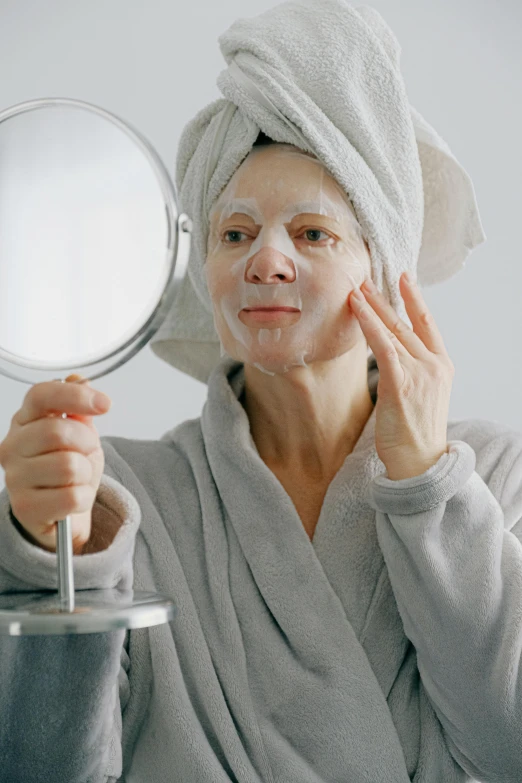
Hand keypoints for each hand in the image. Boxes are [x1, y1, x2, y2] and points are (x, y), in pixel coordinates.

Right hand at [0, 374, 111, 551]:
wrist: (61, 513)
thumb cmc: (68, 470)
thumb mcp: (79, 435)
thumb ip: (79, 410)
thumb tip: (79, 379)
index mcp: (24, 420)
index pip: (42, 395)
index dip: (76, 395)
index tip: (103, 404)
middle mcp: (12, 446)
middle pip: (59, 431)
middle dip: (87, 443)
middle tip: (86, 453)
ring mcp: (15, 477)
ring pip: (69, 466)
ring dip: (85, 474)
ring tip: (77, 478)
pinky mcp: (25, 508)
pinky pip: (71, 497)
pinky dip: (83, 498)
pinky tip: (72, 498)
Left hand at [348, 272, 454, 480]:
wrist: (420, 464)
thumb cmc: (415, 434)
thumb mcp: (421, 396)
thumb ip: (410, 373)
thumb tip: (388, 357)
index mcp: (441, 366)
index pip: (427, 324)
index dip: (414, 299)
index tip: (403, 277)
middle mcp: (434, 365)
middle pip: (406, 323)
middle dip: (385, 298)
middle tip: (367, 278)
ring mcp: (420, 372)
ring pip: (392, 331)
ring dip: (372, 307)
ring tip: (355, 289)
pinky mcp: (401, 383)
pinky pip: (382, 346)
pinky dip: (369, 326)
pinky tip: (358, 311)